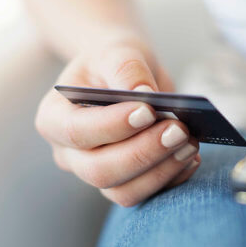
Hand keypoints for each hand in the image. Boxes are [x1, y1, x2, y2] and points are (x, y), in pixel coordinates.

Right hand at [35, 41, 200, 206]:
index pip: (76, 132)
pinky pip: (146, 194)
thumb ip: (126, 69)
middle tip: (179, 130)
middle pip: (100, 170)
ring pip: (124, 192)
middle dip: (143, 153)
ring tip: (190, 143)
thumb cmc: (113, 62)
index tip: (148, 111)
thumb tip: (145, 94)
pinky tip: (191, 157)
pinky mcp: (125, 183)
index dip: (112, 126)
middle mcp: (69, 154)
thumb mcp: (116, 52)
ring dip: (161, 171)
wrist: (123, 74)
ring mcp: (95, 173)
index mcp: (54, 119)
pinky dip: (172, 179)